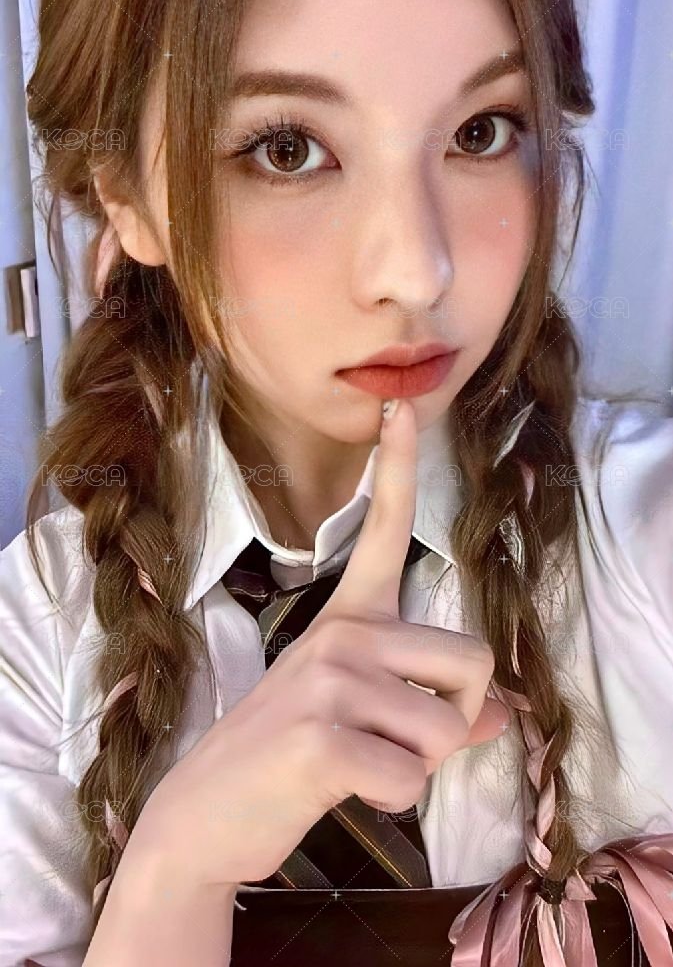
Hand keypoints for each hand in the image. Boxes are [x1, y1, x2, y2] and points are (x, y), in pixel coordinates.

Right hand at [139, 398, 508, 889]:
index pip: (380, 529)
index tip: (398, 404)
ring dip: (417, 766)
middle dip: (454, 720)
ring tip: (355, 767)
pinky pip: (411, 780)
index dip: (396, 466)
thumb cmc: (289, 761)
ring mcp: (329, 681)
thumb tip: (505, 714)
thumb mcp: (364, 720)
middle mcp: (341, 634)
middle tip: (391, 743)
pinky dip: (392, 802)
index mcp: (348, 618)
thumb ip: (431, 704)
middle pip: (473, 663)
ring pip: (447, 730)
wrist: (202, 818)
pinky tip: (338, 791)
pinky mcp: (322, 739)